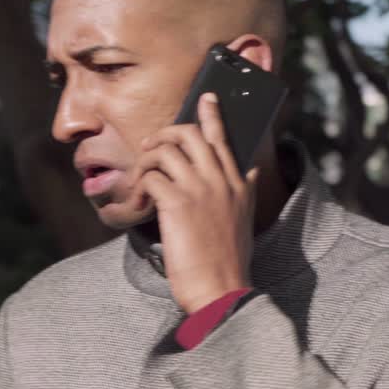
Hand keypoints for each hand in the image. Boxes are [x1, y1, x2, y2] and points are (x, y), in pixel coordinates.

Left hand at [125, 92, 258, 313]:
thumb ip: (242, 191)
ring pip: (165, 149)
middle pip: (190, 134)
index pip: (224, 138)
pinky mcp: (178, 202)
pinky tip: (138, 203)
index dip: (211, 115)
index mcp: (239, 184)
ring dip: (147, 161)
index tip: (205, 98)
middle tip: (152, 147)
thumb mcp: (243, 219)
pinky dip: (139, 187)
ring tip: (141, 180)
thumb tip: (250, 169)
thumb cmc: (227, 261)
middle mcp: (222, 180)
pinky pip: (150, 176)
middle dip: (166, 134)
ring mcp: (200, 189)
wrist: (222, 290)